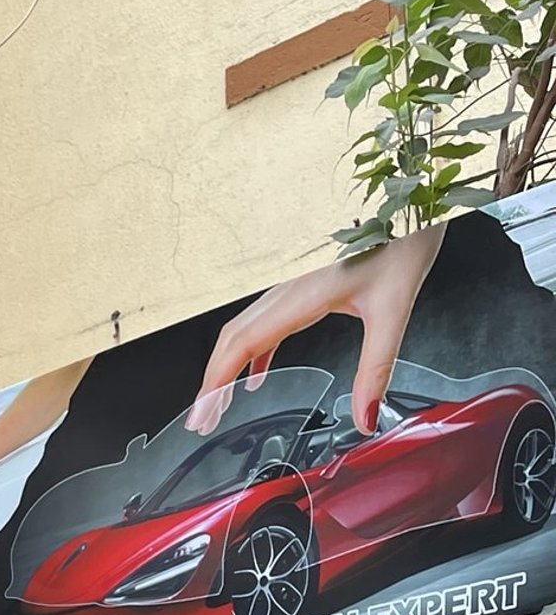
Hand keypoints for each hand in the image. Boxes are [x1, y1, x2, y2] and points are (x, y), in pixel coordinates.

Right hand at [185, 225, 445, 437]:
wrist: (411, 195)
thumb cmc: (404, 237)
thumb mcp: (395, 309)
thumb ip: (376, 368)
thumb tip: (366, 416)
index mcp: (303, 292)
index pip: (243, 343)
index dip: (217, 382)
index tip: (203, 413)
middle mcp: (289, 284)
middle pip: (233, 338)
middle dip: (213, 382)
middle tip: (203, 419)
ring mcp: (292, 281)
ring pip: (244, 328)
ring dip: (227, 366)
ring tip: (221, 402)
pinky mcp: (302, 280)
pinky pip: (264, 320)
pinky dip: (253, 351)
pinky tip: (256, 373)